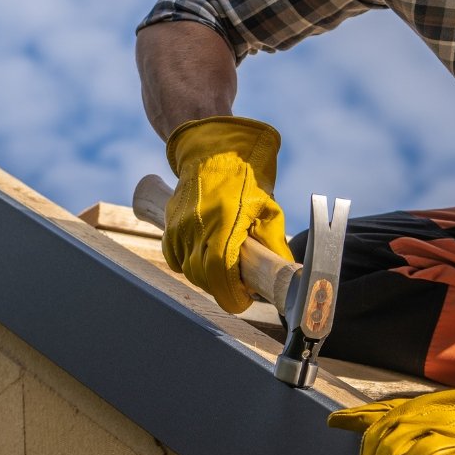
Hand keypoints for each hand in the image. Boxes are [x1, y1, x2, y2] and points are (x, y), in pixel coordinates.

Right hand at [162, 116, 292, 312]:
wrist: (212, 154)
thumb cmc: (245, 180)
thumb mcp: (268, 208)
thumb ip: (273, 242)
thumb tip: (285, 271)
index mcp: (224, 223)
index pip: (220, 273)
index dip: (231, 294)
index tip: (244, 300)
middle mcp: (197, 227)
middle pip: (203, 277)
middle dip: (222, 288)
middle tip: (240, 287)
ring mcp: (179, 227)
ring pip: (189, 270)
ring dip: (207, 278)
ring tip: (226, 270)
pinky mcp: (169, 225)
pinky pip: (175, 258)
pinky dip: (189, 265)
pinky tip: (206, 257)